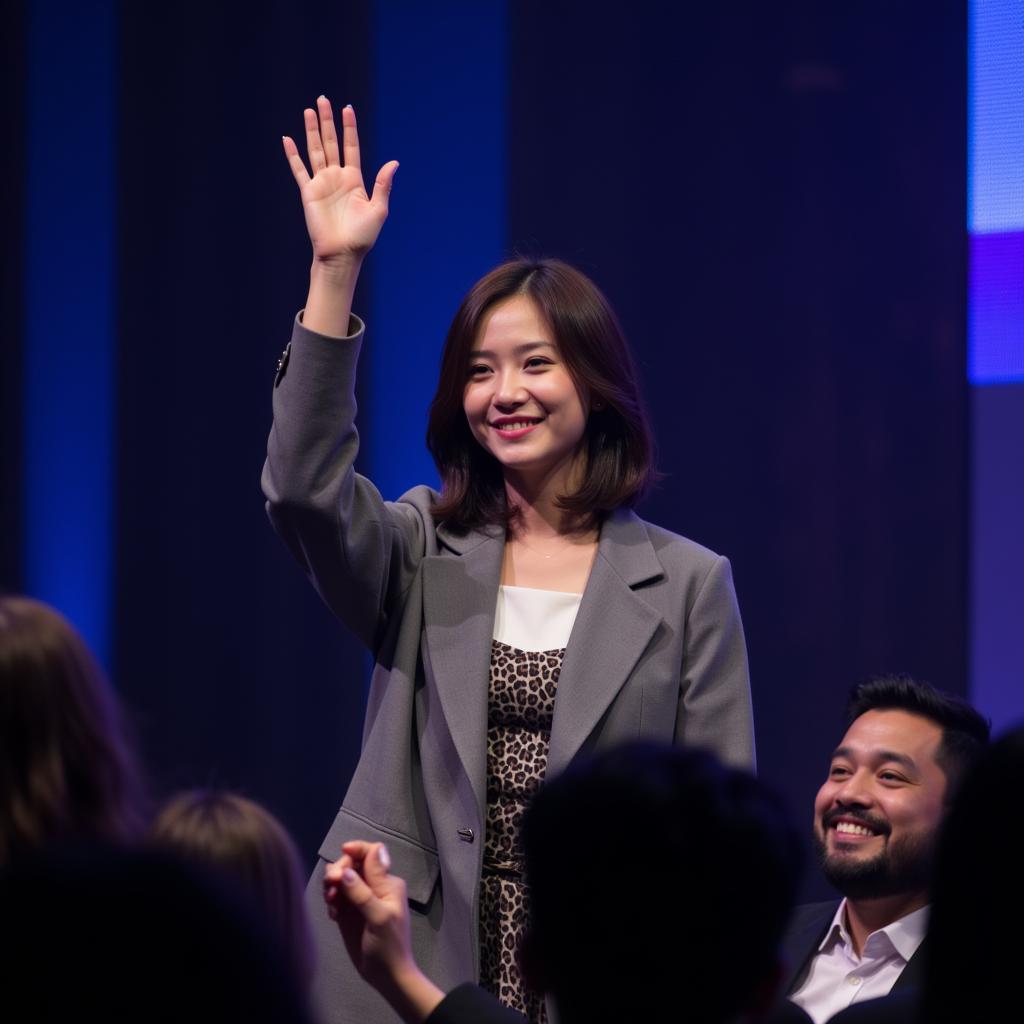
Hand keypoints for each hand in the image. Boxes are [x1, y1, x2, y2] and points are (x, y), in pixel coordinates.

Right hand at [283, 98, 397, 266]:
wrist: (342, 255)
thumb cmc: (362, 237)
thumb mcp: (378, 210)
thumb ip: (383, 185)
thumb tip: (394, 162)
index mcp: (355, 180)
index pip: (351, 147)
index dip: (349, 128)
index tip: (347, 108)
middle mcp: (337, 178)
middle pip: (331, 142)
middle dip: (327, 121)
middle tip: (323, 99)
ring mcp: (322, 184)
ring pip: (316, 150)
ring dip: (312, 130)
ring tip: (309, 110)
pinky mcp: (308, 192)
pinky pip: (299, 169)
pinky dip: (293, 155)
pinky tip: (288, 139)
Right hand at [323, 842, 443, 1023]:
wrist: (386, 976)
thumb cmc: (389, 946)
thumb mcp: (379, 917)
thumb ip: (363, 892)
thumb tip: (346, 870)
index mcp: (387, 882)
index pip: (371, 854)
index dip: (357, 849)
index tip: (342, 852)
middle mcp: (373, 886)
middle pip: (351, 864)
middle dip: (338, 870)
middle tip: (330, 885)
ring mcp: (360, 899)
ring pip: (341, 879)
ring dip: (332, 886)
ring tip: (330, 901)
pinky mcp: (348, 912)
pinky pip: (335, 897)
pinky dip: (331, 901)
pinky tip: (333, 915)